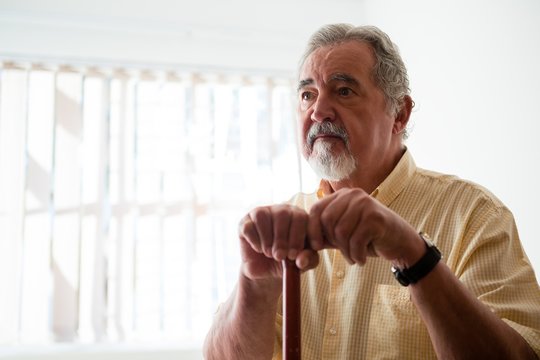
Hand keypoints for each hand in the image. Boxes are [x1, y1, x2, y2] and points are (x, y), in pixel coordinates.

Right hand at [238, 204, 319, 281]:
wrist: (266, 271)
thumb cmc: (288, 261)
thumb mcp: (303, 263)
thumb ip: (309, 260)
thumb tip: (301, 260)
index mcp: (298, 215)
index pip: (300, 217)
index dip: (297, 237)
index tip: (293, 255)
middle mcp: (280, 209)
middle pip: (282, 214)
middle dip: (281, 239)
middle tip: (279, 256)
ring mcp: (261, 213)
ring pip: (262, 216)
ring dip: (267, 239)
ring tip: (270, 253)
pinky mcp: (245, 222)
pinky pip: (248, 226)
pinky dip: (254, 240)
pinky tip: (259, 249)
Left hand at [307, 188, 423, 266]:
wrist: (399, 243)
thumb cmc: (368, 238)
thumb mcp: (342, 235)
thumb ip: (323, 233)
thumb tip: (298, 240)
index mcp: (342, 195)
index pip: (316, 209)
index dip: (312, 230)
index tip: (317, 247)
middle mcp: (353, 195)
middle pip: (327, 221)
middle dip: (332, 242)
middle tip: (344, 253)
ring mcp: (366, 204)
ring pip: (341, 232)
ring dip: (346, 251)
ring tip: (354, 257)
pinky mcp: (376, 218)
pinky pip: (355, 240)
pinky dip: (356, 255)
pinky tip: (362, 259)